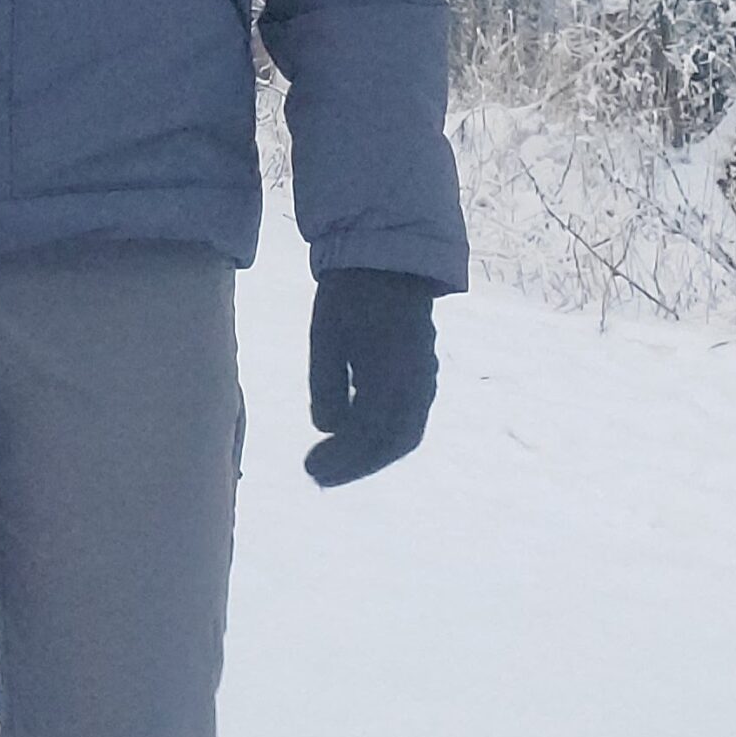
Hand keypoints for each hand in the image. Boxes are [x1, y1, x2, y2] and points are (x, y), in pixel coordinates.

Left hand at [305, 267, 442, 485]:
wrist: (389, 260)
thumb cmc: (350, 295)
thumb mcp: (326, 336)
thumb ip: (327, 385)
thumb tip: (328, 428)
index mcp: (392, 369)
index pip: (369, 431)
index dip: (341, 458)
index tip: (310, 469)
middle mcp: (417, 380)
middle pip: (393, 442)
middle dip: (357, 466)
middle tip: (319, 476)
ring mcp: (426, 377)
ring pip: (406, 434)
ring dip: (371, 456)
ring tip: (334, 466)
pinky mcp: (424, 375)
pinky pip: (410, 419)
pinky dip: (384, 439)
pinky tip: (355, 441)